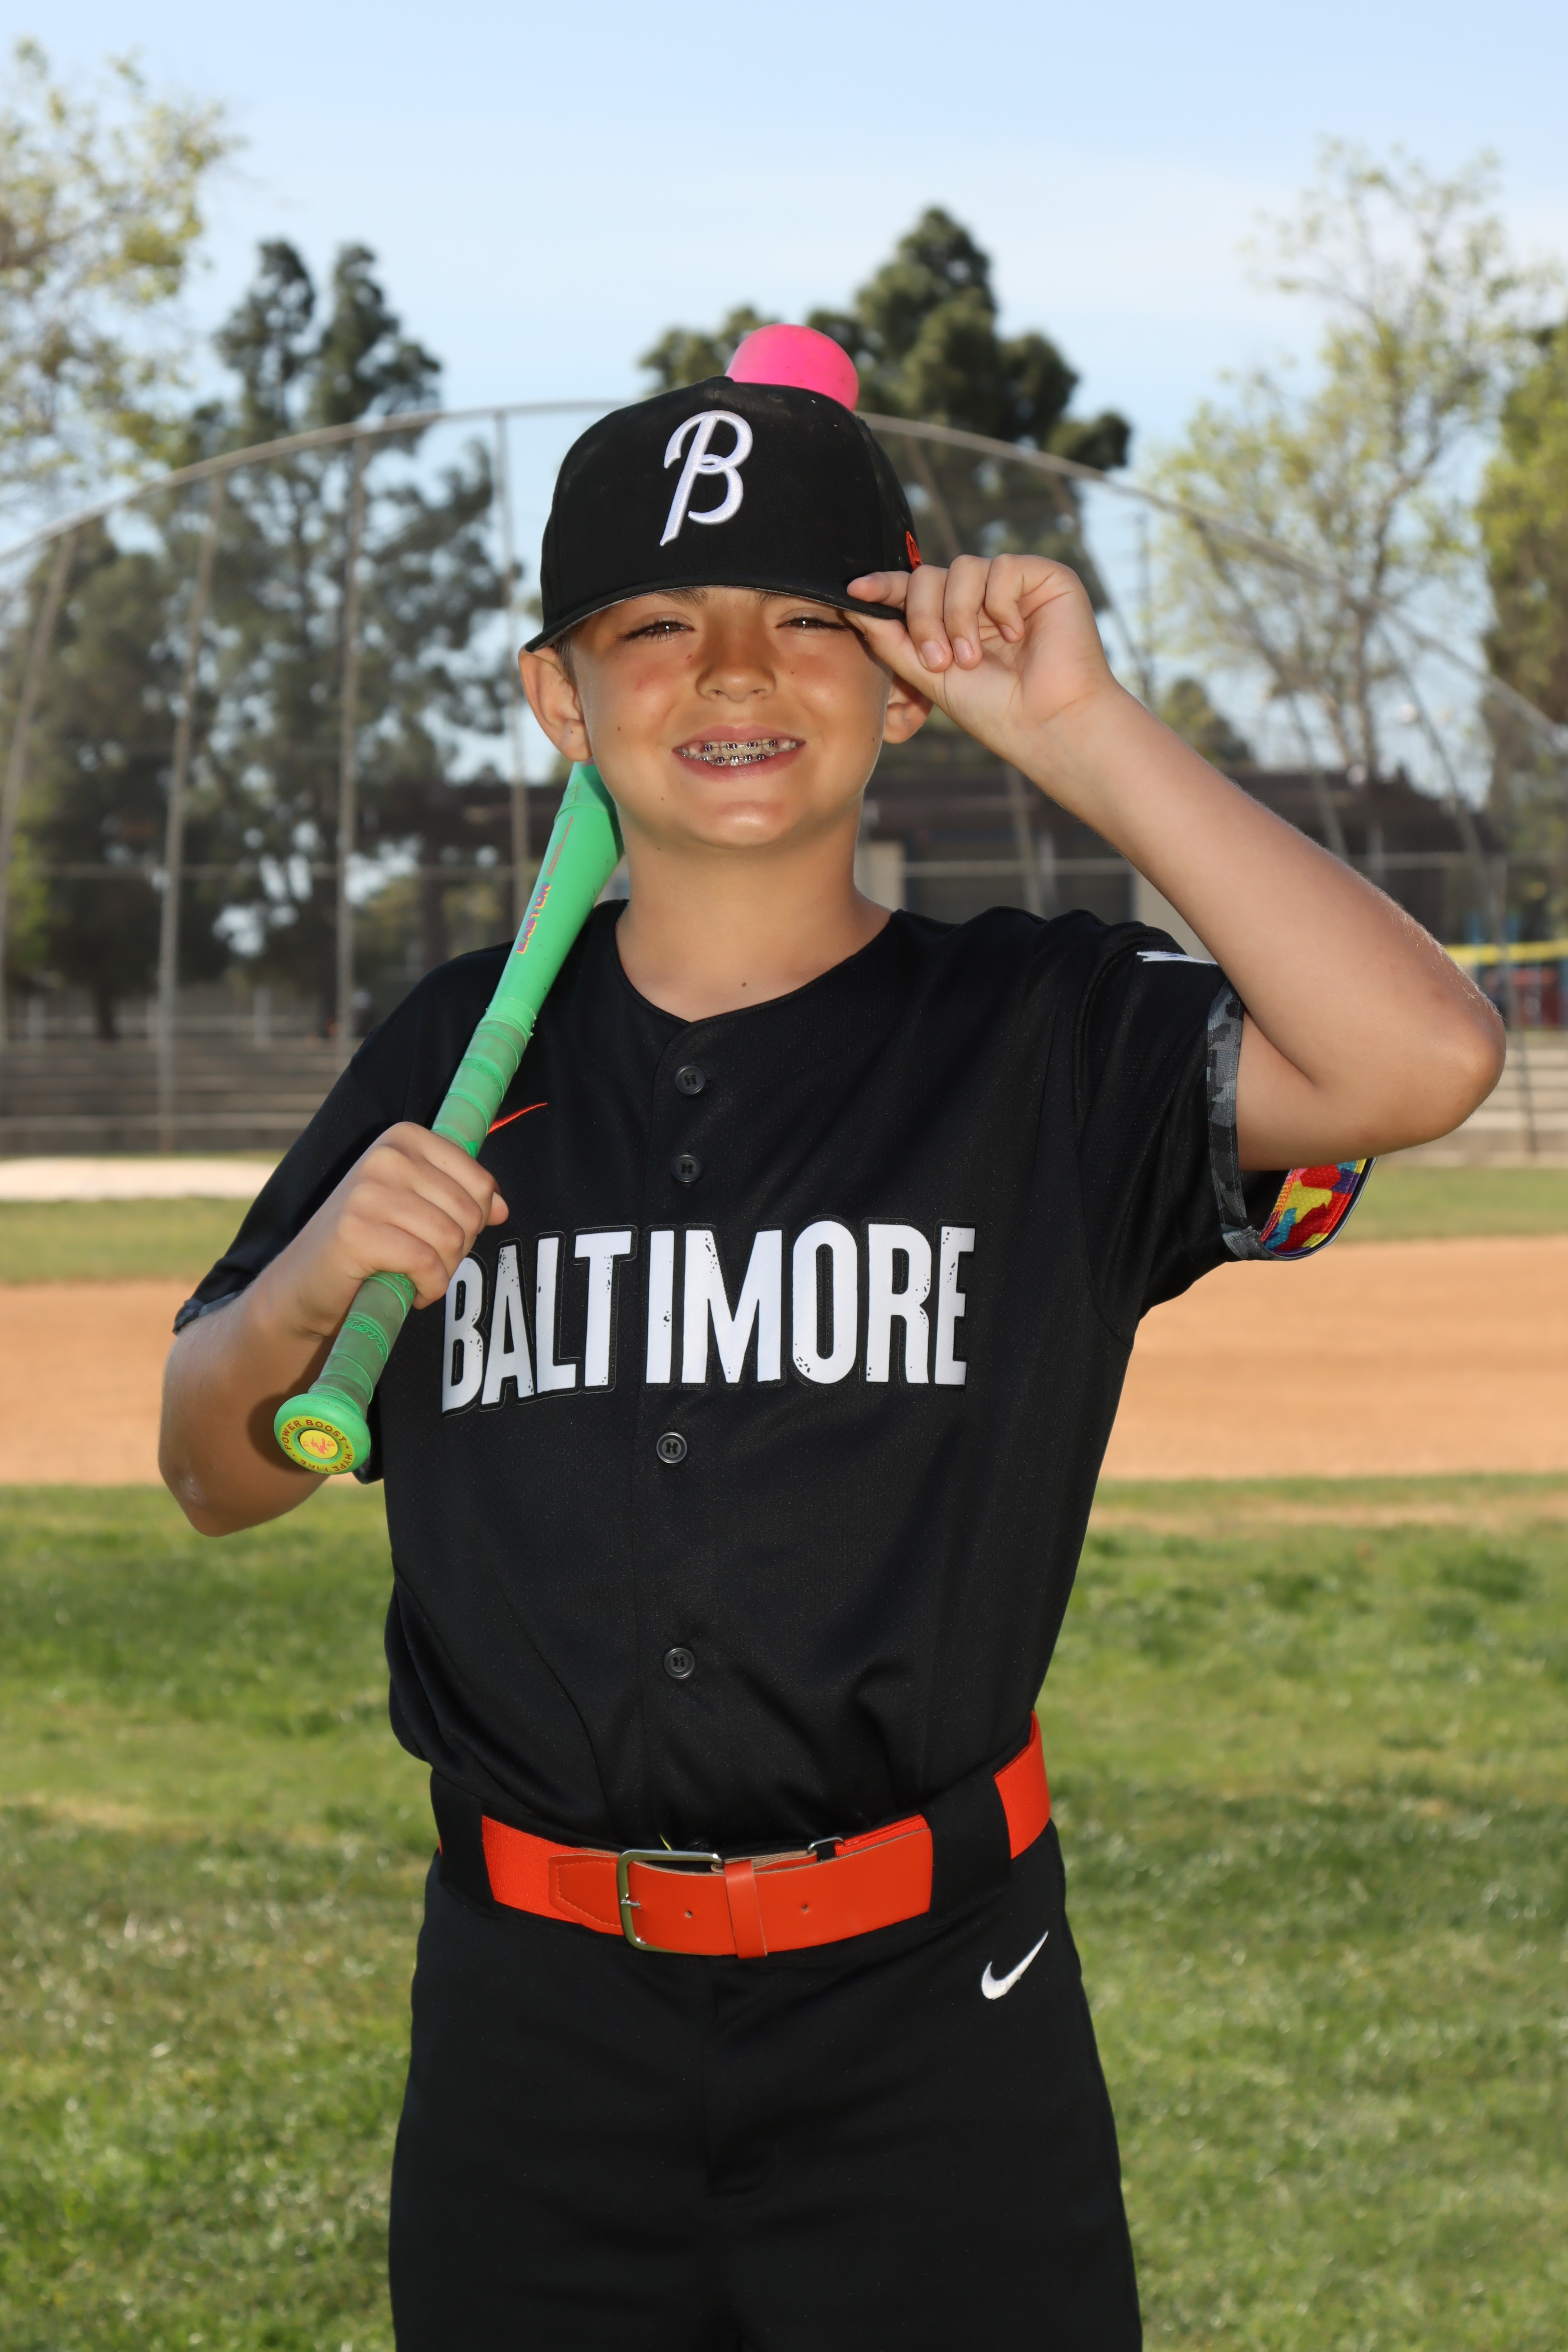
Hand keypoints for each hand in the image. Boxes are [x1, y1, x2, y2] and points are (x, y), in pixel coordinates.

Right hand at [259, 1123, 507, 1339]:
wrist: (304, 1285)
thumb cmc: (366, 1244)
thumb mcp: (415, 1209)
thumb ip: (458, 1199)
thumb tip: (502, 1207)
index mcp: (404, 1139)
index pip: (480, 1182)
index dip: (471, 1222)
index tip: (439, 1235)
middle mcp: (386, 1157)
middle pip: (470, 1212)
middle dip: (457, 1250)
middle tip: (425, 1262)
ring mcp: (368, 1192)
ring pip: (451, 1240)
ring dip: (443, 1272)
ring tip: (415, 1276)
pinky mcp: (357, 1232)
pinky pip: (427, 1265)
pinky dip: (429, 1289)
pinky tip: (410, 1291)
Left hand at [846, 553, 1120, 774]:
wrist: (1046, 723)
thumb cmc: (993, 709)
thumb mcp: (928, 674)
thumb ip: (891, 638)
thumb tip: (853, 601)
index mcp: (953, 621)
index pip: (913, 591)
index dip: (884, 586)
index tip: (855, 591)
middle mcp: (980, 600)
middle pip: (929, 576)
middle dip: (924, 617)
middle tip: (940, 662)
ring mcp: (1011, 587)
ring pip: (962, 568)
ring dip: (958, 616)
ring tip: (974, 658)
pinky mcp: (1044, 577)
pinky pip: (1002, 567)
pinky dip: (1000, 604)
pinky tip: (1017, 636)